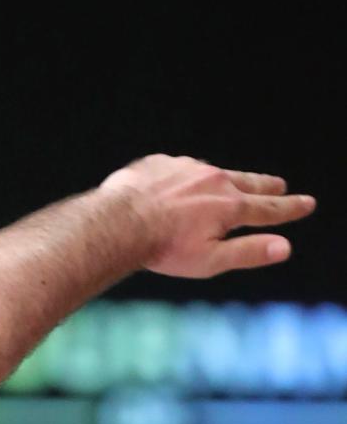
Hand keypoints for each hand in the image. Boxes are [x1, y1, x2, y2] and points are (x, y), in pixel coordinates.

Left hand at [99, 155, 314, 278]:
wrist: (116, 223)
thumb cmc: (161, 248)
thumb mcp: (209, 260)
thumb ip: (247, 252)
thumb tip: (283, 248)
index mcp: (228, 206)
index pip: (268, 208)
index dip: (290, 208)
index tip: (306, 203)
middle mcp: (212, 180)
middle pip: (246, 182)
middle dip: (265, 185)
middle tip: (279, 185)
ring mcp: (184, 168)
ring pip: (211, 172)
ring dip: (222, 180)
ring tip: (227, 184)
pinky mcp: (158, 163)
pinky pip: (177, 169)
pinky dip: (183, 177)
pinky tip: (177, 185)